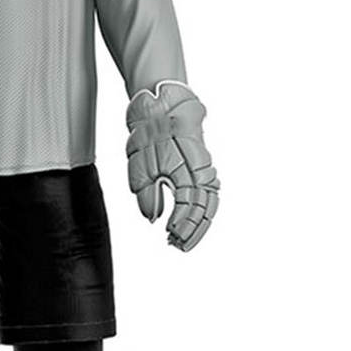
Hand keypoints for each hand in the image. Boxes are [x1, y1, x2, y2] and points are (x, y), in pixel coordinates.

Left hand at [125, 81, 219, 251]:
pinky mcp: (203, 165)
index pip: (189, 208)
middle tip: (176, 245)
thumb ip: (147, 193)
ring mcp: (204, 168)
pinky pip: (210, 192)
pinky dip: (204, 210)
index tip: (170, 237)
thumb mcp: (139, 164)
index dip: (181, 226)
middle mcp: (201, 171)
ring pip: (210, 203)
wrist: (163, 104)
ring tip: (184, 240)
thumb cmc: (150, 132)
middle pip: (204, 210)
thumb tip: (153, 218)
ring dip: (199, 224)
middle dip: (192, 231)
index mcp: (187, 170)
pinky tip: (195, 221)